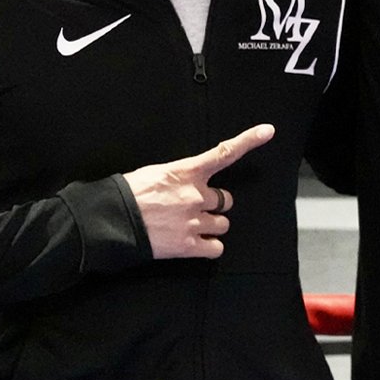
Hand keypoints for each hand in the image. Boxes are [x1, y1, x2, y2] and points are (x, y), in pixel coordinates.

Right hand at [122, 124, 275, 259]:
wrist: (111, 221)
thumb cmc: (128, 194)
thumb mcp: (154, 173)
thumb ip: (179, 178)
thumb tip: (185, 185)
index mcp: (186, 172)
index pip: (224, 153)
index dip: (248, 141)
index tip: (267, 131)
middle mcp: (196, 195)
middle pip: (225, 200)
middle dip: (215, 205)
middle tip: (195, 209)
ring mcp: (194, 221)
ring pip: (222, 224)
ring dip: (211, 226)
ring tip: (190, 227)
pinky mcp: (188, 245)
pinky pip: (216, 248)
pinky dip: (209, 247)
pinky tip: (196, 244)